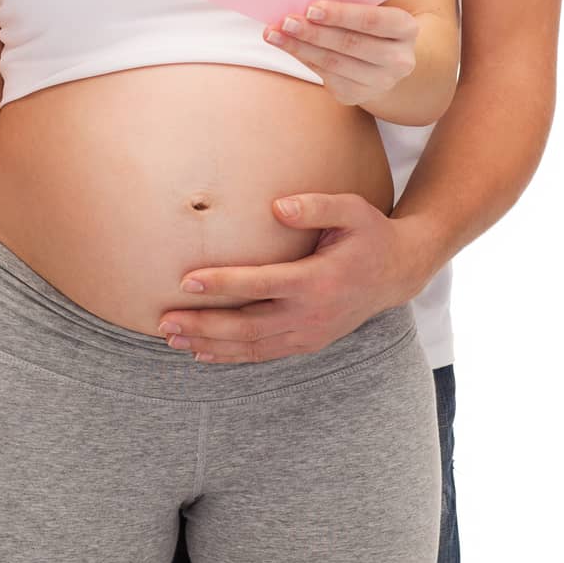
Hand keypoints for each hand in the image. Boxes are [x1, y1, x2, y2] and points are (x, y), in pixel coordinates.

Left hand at [156, 192, 414, 364]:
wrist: (398, 273)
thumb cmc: (370, 233)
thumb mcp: (352, 210)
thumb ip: (315, 206)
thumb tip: (276, 206)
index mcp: (318, 281)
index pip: (261, 285)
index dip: (223, 283)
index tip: (187, 281)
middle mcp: (311, 315)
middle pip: (247, 326)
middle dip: (203, 325)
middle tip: (165, 320)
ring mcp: (309, 334)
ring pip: (251, 346)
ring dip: (209, 344)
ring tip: (172, 338)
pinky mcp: (308, 342)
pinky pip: (263, 354)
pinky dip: (231, 356)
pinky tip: (203, 352)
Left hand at [262, 0, 419, 106]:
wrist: (385, 57)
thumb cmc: (371, 21)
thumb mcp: (373, 6)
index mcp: (406, 28)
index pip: (372, 20)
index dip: (341, 15)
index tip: (311, 7)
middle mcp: (399, 59)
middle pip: (350, 45)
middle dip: (314, 33)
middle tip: (286, 21)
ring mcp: (380, 82)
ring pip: (333, 64)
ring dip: (299, 47)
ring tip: (274, 34)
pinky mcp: (357, 95)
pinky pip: (325, 76)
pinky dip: (303, 58)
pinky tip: (286, 46)